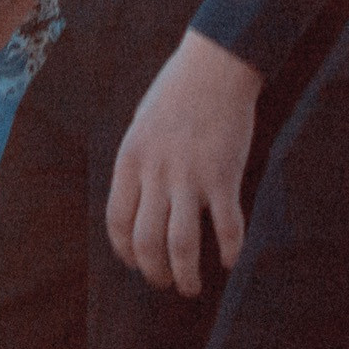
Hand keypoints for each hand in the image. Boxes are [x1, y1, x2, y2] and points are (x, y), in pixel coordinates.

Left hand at [106, 30, 263, 295]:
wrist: (216, 62)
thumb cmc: (177, 91)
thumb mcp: (141, 124)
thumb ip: (138, 165)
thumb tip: (137, 206)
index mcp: (131, 159)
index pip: (117, 223)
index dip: (126, 253)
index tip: (137, 263)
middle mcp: (156, 172)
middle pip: (147, 244)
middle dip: (154, 273)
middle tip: (166, 282)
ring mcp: (191, 176)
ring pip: (181, 247)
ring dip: (185, 277)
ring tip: (192, 286)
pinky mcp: (224, 175)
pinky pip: (227, 228)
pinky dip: (230, 252)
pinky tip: (230, 261)